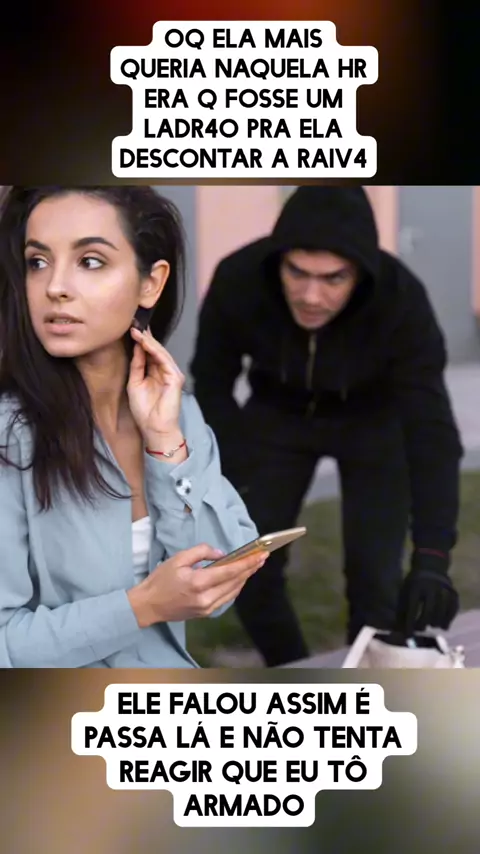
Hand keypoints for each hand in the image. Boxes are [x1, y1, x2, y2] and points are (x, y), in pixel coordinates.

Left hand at [127, 326, 184, 443]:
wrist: (153, 428)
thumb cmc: (144, 411)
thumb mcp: (134, 383)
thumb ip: (137, 365)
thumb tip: (137, 346)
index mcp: (155, 373)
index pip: (148, 353)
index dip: (140, 341)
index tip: (129, 328)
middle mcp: (164, 371)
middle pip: (155, 350)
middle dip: (144, 337)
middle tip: (133, 323)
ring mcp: (171, 374)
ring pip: (160, 352)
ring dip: (148, 341)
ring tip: (137, 330)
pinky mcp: (175, 378)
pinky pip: (164, 360)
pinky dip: (154, 350)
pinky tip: (145, 342)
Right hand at [127, 543, 268, 627]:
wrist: (149, 605)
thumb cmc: (161, 580)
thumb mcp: (178, 559)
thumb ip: (201, 552)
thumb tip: (222, 554)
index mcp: (198, 582)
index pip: (229, 571)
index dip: (247, 563)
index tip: (260, 555)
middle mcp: (206, 598)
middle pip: (235, 582)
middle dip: (250, 569)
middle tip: (262, 558)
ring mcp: (207, 608)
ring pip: (233, 592)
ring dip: (245, 578)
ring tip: (254, 566)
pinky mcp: (206, 613)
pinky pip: (226, 598)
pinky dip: (235, 587)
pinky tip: (239, 579)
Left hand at [396, 551, 458, 636]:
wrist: (431, 565)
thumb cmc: (414, 582)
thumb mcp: (405, 590)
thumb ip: (402, 607)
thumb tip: (398, 627)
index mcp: (415, 587)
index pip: (412, 609)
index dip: (409, 623)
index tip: (408, 635)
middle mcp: (430, 588)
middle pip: (428, 611)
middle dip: (423, 623)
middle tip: (421, 629)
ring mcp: (443, 590)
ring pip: (441, 612)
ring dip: (436, 623)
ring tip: (431, 625)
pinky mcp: (453, 592)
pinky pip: (453, 610)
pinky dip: (448, 619)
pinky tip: (444, 625)